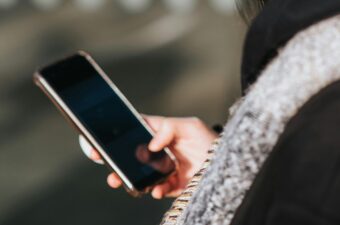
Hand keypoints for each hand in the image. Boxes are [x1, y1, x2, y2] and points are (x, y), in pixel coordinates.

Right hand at [79, 115, 217, 198]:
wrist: (227, 168)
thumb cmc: (210, 142)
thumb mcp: (192, 126)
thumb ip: (169, 128)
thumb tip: (152, 143)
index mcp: (163, 134)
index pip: (138, 130)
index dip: (121, 132)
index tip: (105, 137)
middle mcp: (161, 151)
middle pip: (133, 154)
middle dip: (117, 158)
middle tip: (102, 160)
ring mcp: (165, 169)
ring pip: (140, 173)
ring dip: (127, 177)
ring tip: (118, 180)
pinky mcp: (172, 186)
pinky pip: (157, 189)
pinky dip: (154, 190)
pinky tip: (156, 189)